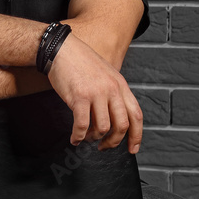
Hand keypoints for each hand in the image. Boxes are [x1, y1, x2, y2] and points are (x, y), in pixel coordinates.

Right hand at [45, 33, 143, 154]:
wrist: (62, 49)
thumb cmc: (81, 62)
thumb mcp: (106, 74)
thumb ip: (114, 93)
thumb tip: (115, 118)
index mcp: (121, 85)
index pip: (136, 115)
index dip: (136, 136)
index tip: (132, 149)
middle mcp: (112, 89)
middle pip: (122, 125)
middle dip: (113, 141)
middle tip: (104, 146)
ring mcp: (96, 93)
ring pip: (103, 128)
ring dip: (94, 138)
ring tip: (87, 137)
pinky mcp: (79, 97)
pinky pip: (82, 125)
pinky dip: (79, 136)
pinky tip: (75, 138)